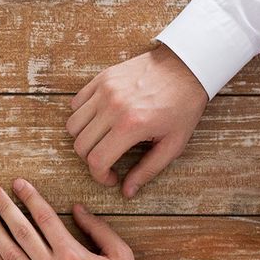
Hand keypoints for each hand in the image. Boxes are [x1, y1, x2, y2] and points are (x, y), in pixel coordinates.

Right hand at [67, 45, 209, 195]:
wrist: (187, 68)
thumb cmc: (183, 107)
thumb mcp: (173, 144)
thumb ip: (148, 170)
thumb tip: (127, 191)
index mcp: (131, 125)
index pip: (97, 160)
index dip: (99, 176)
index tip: (110, 178)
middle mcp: (113, 107)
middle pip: (81, 145)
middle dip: (91, 160)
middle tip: (107, 161)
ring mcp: (104, 90)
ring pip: (73, 125)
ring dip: (83, 139)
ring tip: (102, 141)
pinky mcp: (101, 78)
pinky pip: (76, 103)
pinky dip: (82, 116)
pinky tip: (100, 121)